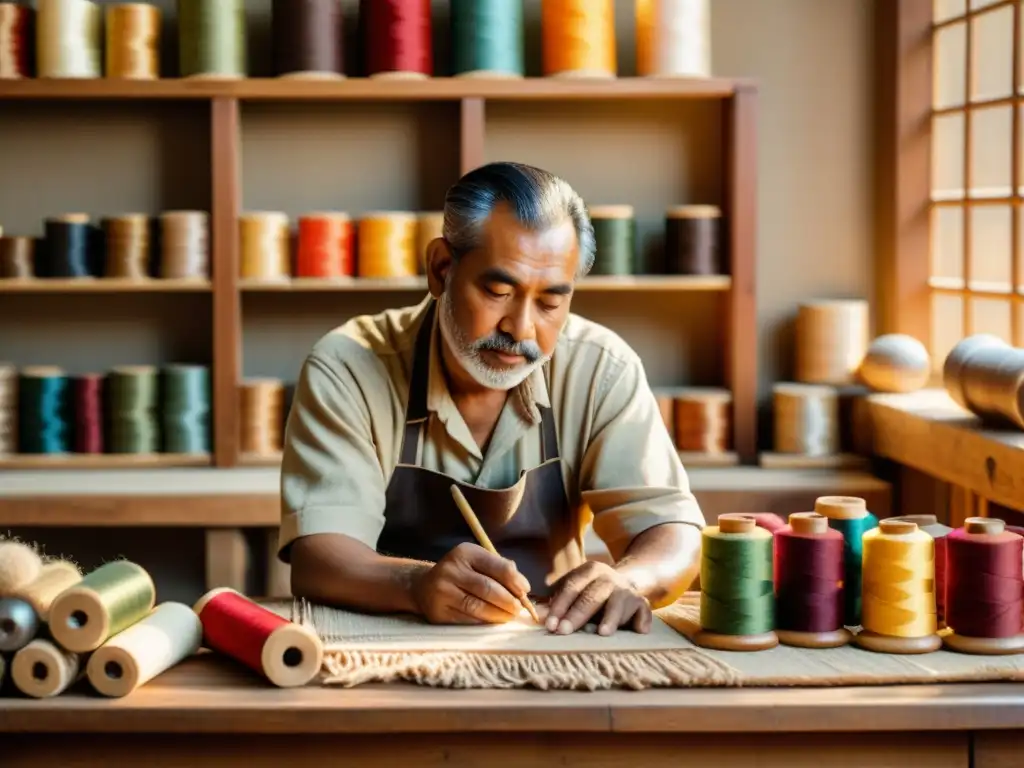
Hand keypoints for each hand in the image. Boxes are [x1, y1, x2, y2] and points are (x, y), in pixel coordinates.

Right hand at [411, 542, 531, 624]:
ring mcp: (442, 592)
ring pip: (478, 607)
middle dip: (509, 601)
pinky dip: (485, 622)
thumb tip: (523, 589)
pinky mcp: (439, 613)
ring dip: (499, 614)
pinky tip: (493, 621)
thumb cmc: (460, 574)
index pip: (498, 567)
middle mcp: (451, 569)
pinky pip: (468, 620)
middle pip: (488, 588)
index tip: (525, 591)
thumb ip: (500, 569)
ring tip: (509, 616)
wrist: (423, 587)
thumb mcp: (477, 562)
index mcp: (465, 553)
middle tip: (520, 609)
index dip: (516, 581)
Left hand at [545, 562, 651, 635]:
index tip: (550, 624)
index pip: (572, 587)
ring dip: (611, 618)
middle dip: (577, 614)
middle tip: (564, 631)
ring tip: (603, 633)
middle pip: (592, 596)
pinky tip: (638, 630)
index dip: (559, 606)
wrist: (627, 583)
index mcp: (590, 571)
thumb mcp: (577, 590)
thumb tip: (538, 614)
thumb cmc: (594, 593)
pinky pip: (643, 611)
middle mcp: (609, 578)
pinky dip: (641, 620)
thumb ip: (559, 602)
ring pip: (618, 603)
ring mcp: (626, 590)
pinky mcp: (642, 603)